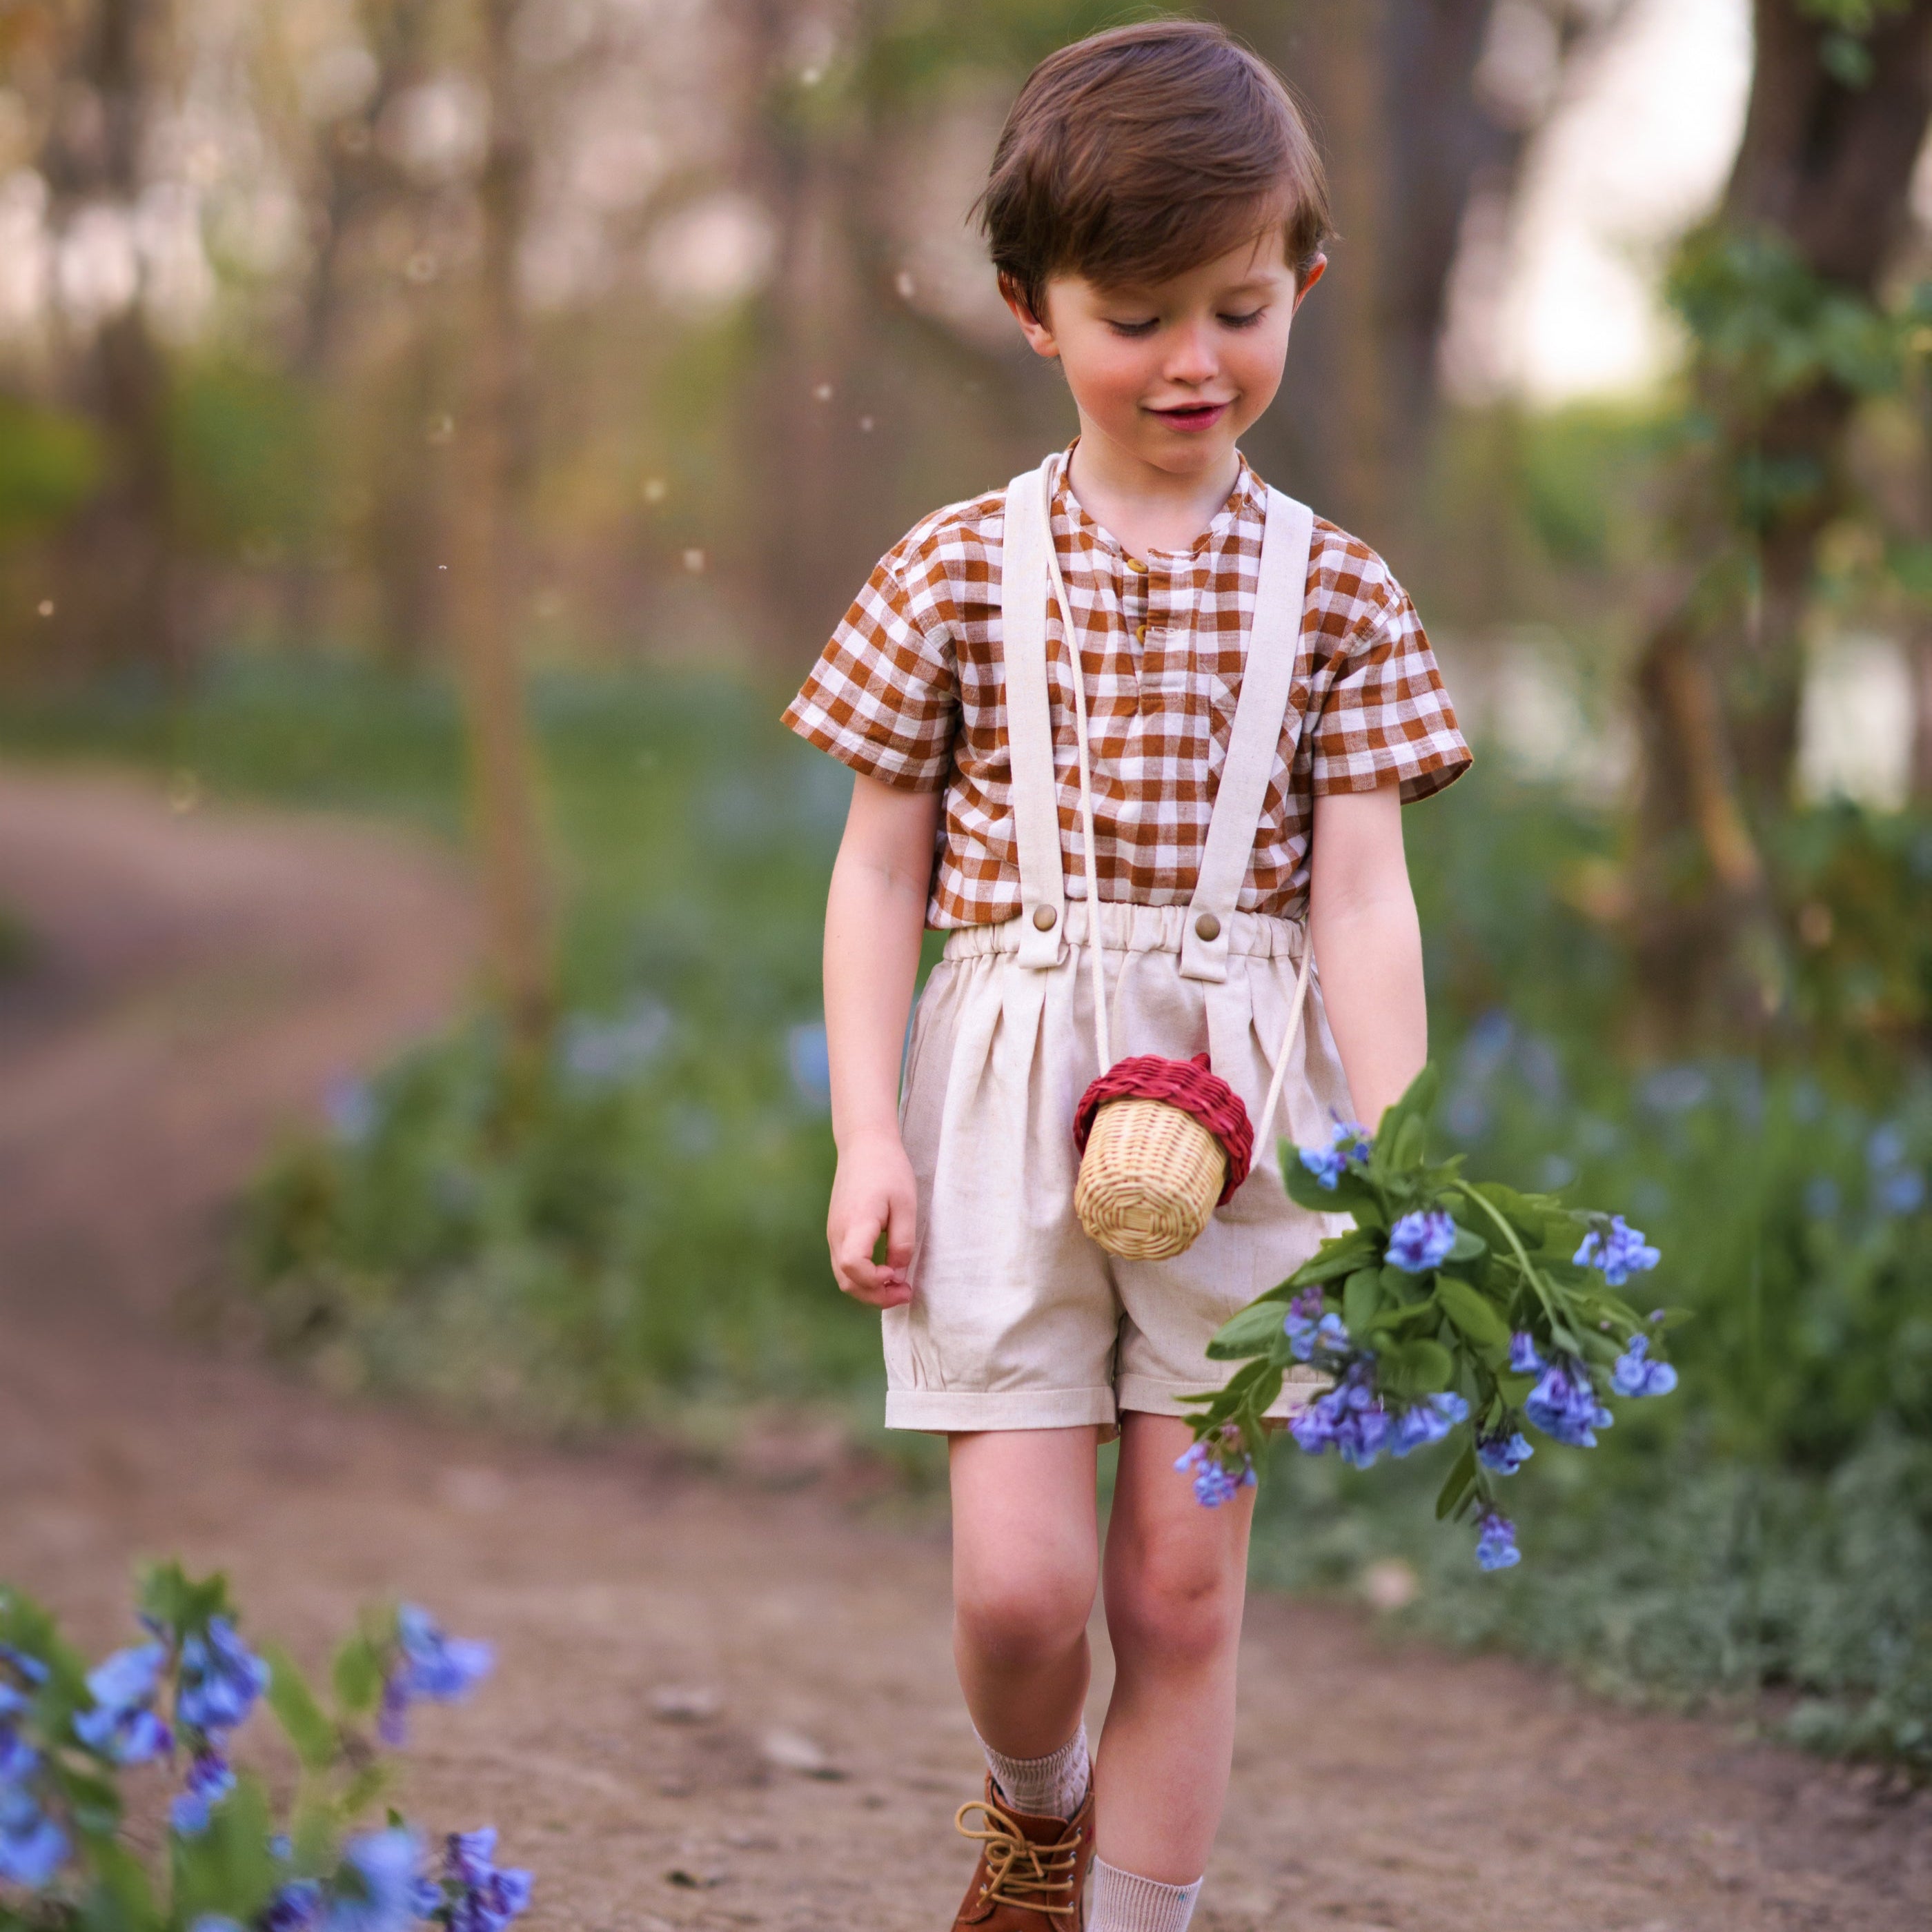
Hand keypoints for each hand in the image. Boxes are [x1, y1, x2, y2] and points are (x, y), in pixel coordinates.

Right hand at [828, 1127, 916, 1306]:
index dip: (875, 1282)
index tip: (898, 1275)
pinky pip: (844, 1264)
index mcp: (855, 1224)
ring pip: (844, 1276)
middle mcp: (837, 1233)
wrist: (863, 1145)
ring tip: (897, 1284)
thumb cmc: (888, 1170)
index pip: (853, 1267)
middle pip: (847, 1281)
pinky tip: (884, 1270)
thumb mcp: (906, 1205)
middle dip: (876, 1296)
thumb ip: (902, 1243)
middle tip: (905, 1292)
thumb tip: (897, 1274)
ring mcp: (833, 1233)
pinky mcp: (836, 1231)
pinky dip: (863, 1276)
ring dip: (869, 1288)